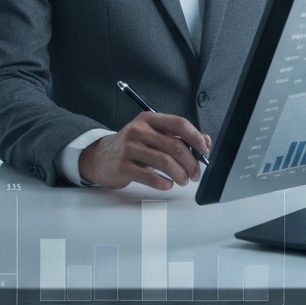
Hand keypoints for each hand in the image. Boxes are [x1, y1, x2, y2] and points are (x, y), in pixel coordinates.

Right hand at [78, 112, 211, 190]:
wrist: (101, 157)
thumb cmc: (132, 146)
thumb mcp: (152, 135)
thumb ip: (178, 137)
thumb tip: (205, 141)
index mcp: (149, 119)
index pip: (178, 123)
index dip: (195, 137)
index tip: (204, 150)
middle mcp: (139, 130)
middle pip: (174, 145)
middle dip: (190, 162)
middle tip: (196, 173)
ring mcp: (130, 148)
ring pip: (164, 162)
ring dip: (180, 174)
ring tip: (183, 180)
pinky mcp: (123, 166)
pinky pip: (150, 176)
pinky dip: (164, 183)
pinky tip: (167, 185)